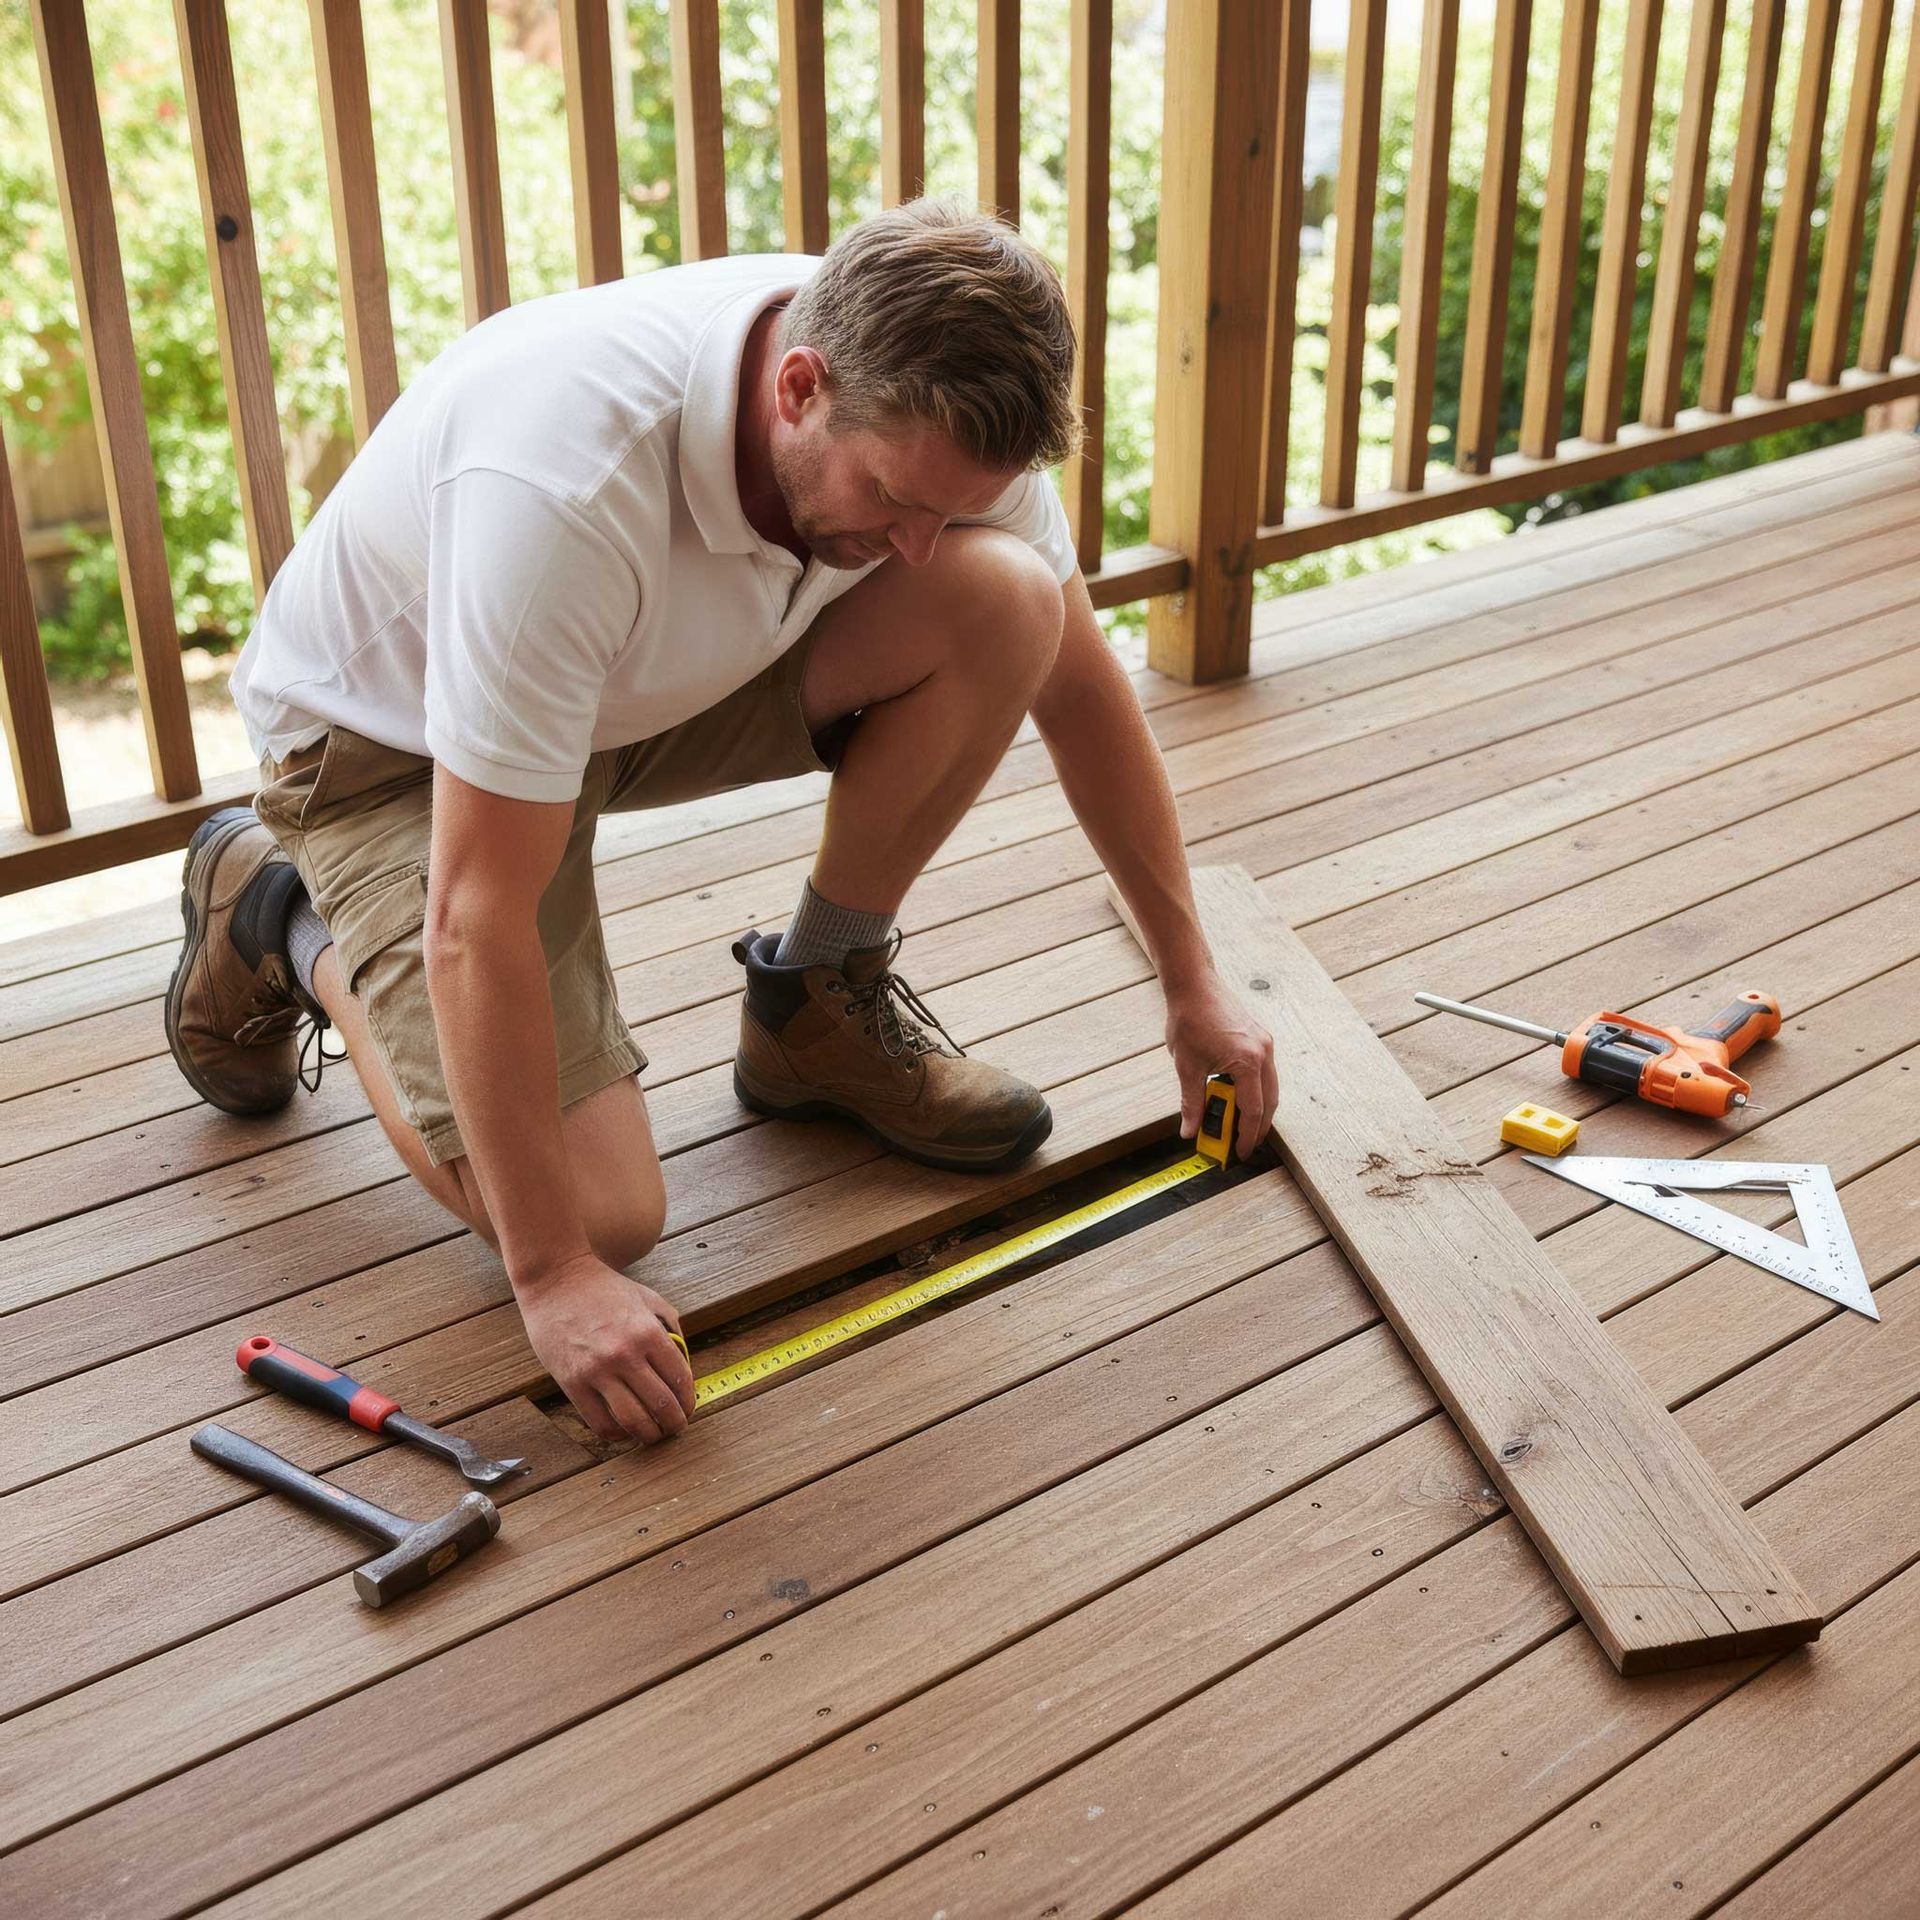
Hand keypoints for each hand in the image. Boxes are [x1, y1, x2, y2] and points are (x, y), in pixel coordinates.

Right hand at [517, 1254, 696, 1445]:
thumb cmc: (604, 1289)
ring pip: (633, 1420)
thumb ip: (670, 1329)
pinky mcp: (572, 1383)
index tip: (688, 1409)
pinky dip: (616, 1434)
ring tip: (653, 1435)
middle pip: (661, 1405)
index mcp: (649, 1332)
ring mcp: (597, 1370)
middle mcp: (626, 1354)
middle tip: (675, 1428)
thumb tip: (684, 1366)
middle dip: (675, 1424)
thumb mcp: (648, 1299)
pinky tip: (623, 1431)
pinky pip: (600, 1422)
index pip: (681, 1380)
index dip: (689, 1401)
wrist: (556, 1280)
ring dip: (649, 1435)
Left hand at [1165, 968, 1277, 1160]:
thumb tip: (1189, 1131)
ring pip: (1270, 1088)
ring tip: (1242, 1127)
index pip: (1253, 1110)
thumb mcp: (1187, 1067)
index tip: (1240, 1152)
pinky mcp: (1260, 1038)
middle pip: (1270, 1102)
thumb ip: (1191, 1103)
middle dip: (1259, 1127)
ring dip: (1259, 1110)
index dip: (1248, 1135)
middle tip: (1246, 1146)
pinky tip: (1241, 1100)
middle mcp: (1263, 1052)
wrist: (1194, 985)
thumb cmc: (1189, 1020)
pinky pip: (1265, 1073)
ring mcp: (1265, 1043)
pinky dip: (1257, 1091)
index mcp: (1247, 1061)